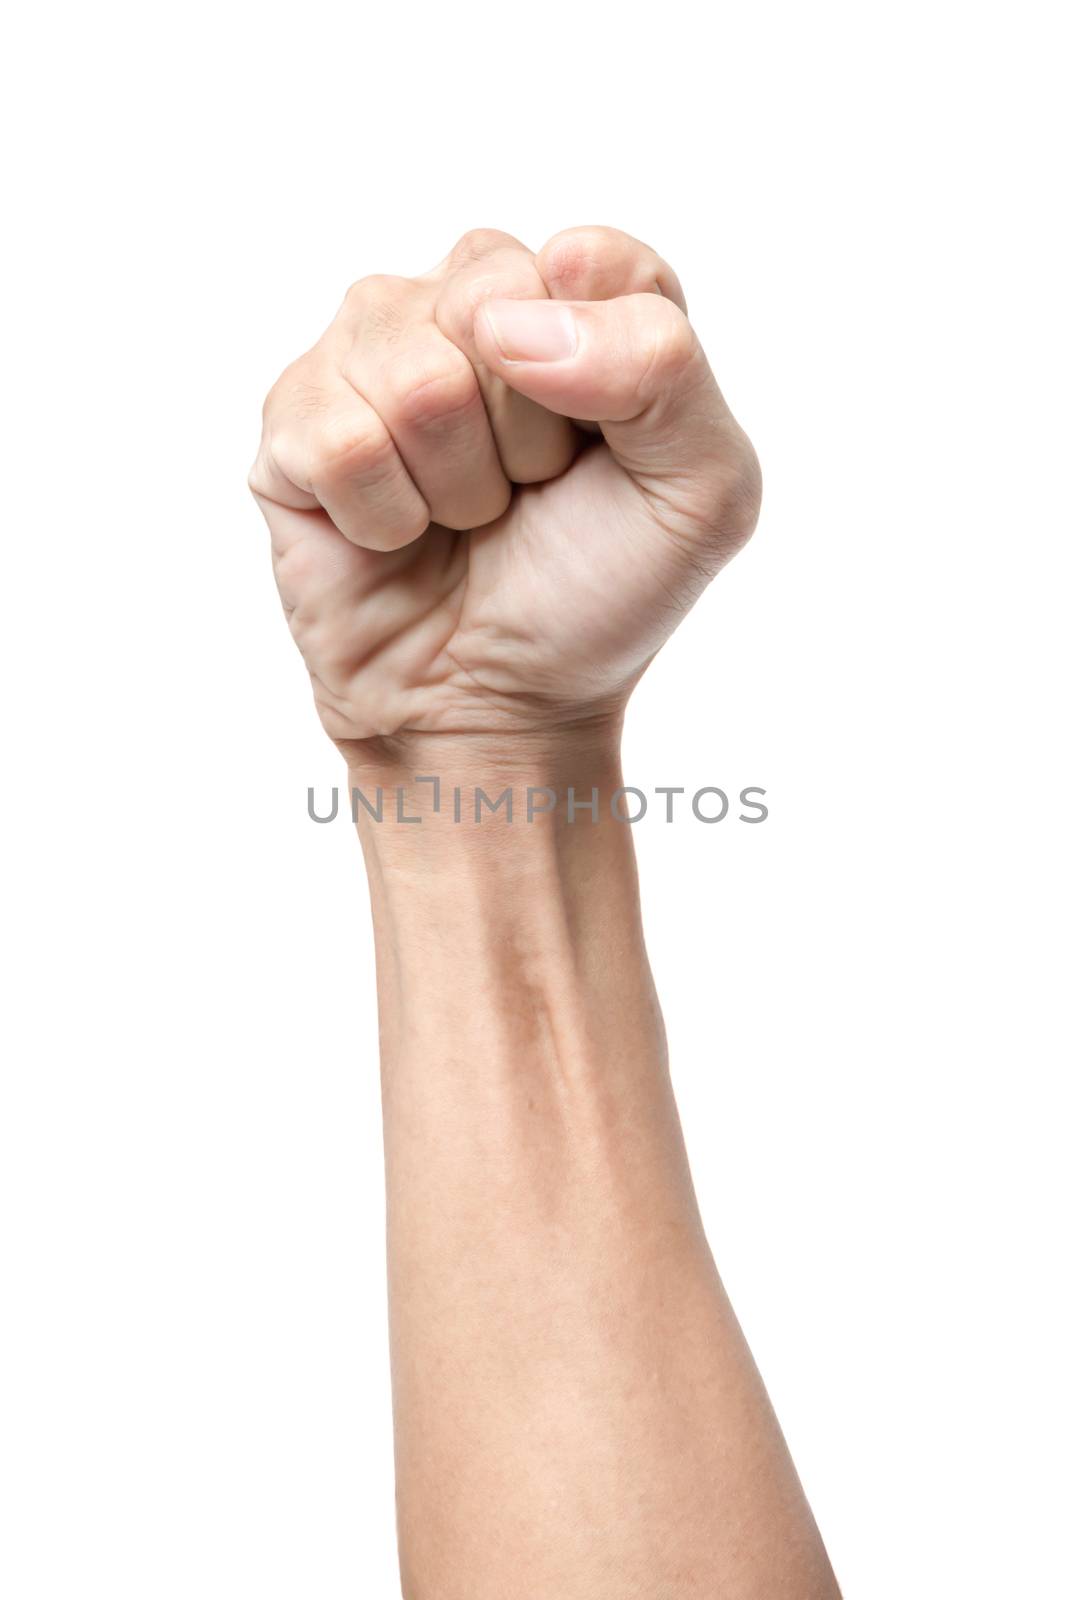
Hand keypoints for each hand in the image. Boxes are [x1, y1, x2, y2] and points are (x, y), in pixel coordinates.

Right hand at [249, 227, 760, 757]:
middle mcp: (465, 301)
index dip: (607, 378)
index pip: (588, 261)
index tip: (605, 452)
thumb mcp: (702, 492)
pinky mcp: (293, 421)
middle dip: (526, 438)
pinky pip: (339, 442)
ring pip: (414, 379)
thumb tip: (507, 324)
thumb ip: (662, 368)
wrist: (500, 705)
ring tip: (463, 519)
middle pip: (489, 307)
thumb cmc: (599, 593)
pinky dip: (385, 521)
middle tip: (525, 494)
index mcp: (573, 296)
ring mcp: (368, 353)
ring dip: (456, 487)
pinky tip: (397, 537)